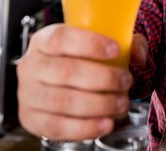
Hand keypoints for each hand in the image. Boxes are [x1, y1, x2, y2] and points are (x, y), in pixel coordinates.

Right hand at [17, 24, 147, 139]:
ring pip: (62, 101)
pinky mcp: (31, 119)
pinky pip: (57, 126)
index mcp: (44, 40)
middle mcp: (32, 65)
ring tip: (121, 103)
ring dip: (98, 104)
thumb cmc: (81, 59)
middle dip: (103, 78)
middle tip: (125, 81)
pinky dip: (85, 127)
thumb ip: (126, 43)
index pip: (61, 38)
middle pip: (65, 72)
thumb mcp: (102, 43)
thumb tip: (138, 54)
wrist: (59, 82)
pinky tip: (105, 123)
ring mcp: (28, 94)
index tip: (116, 50)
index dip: (90, 44)